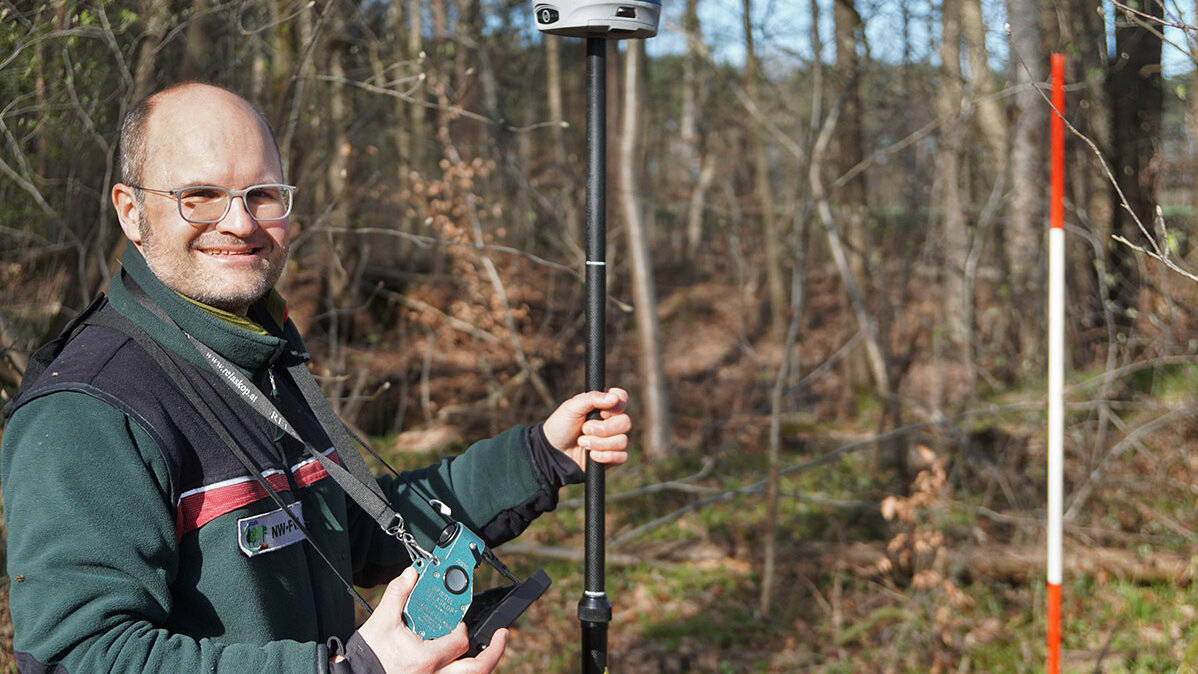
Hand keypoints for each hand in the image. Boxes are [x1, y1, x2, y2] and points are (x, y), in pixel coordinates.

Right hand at [355, 567, 506, 672]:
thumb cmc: (367, 658)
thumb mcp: (381, 622)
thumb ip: (398, 594)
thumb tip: (410, 575)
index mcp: (427, 659)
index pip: (459, 641)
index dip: (462, 627)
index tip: (459, 618)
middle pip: (478, 669)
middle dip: (493, 652)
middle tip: (501, 636)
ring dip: (480, 664)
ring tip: (488, 649)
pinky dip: (462, 670)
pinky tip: (463, 660)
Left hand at [542, 387, 631, 469]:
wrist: (552, 452)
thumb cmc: (560, 426)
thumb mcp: (571, 407)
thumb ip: (592, 398)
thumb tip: (614, 398)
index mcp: (603, 405)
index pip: (622, 398)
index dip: (617, 405)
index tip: (602, 412)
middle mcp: (611, 422)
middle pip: (626, 422)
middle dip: (604, 428)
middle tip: (584, 429)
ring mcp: (612, 440)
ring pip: (622, 441)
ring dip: (600, 443)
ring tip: (582, 443)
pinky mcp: (612, 458)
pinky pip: (622, 457)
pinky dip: (605, 456)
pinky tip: (591, 456)